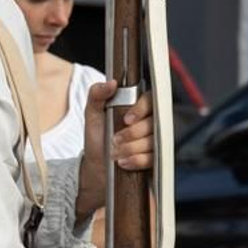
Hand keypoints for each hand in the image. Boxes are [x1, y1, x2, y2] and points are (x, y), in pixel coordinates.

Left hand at [76, 81, 155, 221]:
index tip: (126, 120)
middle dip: (131, 134)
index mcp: (136, 107)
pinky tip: (123, 162)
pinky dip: (136, 160)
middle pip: (153, 123)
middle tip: (114, 139)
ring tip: (115, 152)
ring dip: (131, 148)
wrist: (96, 165)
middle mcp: (149, 122)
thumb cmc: (97, 137)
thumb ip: (97, 94)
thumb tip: (111, 83)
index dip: (141, 109)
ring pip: (152, 142)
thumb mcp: (92, 114)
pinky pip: (153, 159)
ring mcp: (154, 140)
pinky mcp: (155, 158)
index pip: (150, 100)